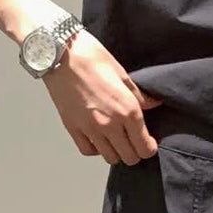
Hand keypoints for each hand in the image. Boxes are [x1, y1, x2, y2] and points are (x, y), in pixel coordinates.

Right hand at [42, 29, 162, 164]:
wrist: (60, 54)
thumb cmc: (91, 57)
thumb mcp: (122, 73)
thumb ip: (139, 95)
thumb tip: (152, 104)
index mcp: (128, 110)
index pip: (145, 147)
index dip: (149, 147)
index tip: (148, 142)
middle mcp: (111, 124)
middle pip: (129, 158)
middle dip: (135, 152)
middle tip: (133, 141)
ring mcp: (90, 129)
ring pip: (110, 158)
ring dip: (116, 151)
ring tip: (116, 139)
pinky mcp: (73, 129)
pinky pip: (88, 151)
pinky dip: (95, 148)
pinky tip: (98, 137)